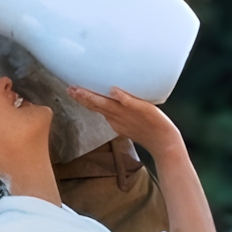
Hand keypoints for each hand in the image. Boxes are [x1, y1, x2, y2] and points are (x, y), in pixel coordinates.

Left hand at [68, 86, 182, 157]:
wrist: (163, 143)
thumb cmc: (157, 124)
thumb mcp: (145, 108)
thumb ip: (127, 100)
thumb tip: (112, 91)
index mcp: (118, 111)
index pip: (96, 101)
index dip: (83, 95)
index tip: (71, 88)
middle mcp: (115, 118)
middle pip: (94, 106)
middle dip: (81, 98)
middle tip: (69, 89)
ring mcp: (118, 124)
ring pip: (100, 111)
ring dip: (89, 103)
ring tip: (80, 95)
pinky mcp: (123, 127)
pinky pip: (108, 116)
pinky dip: (100, 108)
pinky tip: (102, 105)